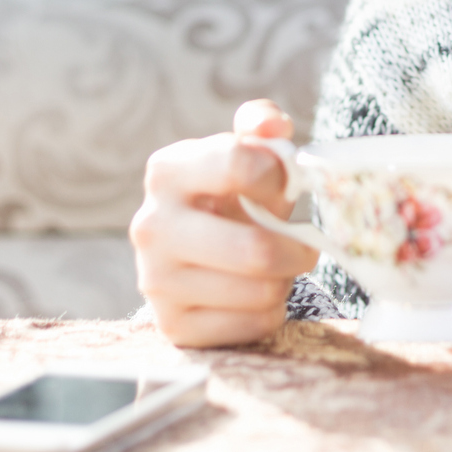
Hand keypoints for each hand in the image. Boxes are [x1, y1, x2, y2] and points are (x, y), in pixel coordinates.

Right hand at [130, 99, 319, 347]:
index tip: (287, 185)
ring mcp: (156, 280)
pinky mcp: (173, 325)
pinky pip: (253, 325)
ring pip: (261, 291)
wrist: (196, 257)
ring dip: (283, 280)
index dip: (280, 176)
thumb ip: (261, 126)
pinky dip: (269, 312)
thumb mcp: (244, 153)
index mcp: (167, 171)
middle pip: (256, 250)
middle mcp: (150, 226)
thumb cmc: (230, 197)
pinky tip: (254, 295)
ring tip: (272, 267)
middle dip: (297, 248)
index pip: (241, 164)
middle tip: (301, 244)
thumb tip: (274, 126)